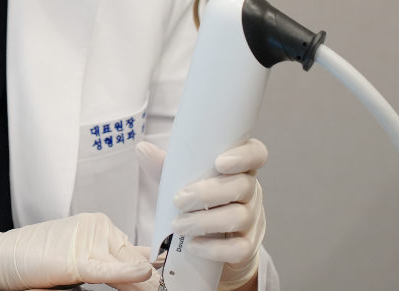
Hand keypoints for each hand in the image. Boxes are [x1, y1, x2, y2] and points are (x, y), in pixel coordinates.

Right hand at [0, 212, 158, 290]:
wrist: (1, 257)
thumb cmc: (35, 259)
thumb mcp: (79, 258)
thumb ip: (112, 262)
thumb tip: (145, 270)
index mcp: (99, 226)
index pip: (136, 252)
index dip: (155, 272)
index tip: (173, 281)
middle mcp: (98, 228)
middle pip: (135, 259)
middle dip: (154, 281)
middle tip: (173, 288)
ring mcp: (87, 240)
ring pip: (126, 265)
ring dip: (145, 284)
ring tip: (162, 289)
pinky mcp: (76, 258)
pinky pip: (108, 268)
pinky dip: (127, 273)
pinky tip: (143, 276)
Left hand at [136, 139, 266, 290]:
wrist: (212, 247)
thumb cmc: (197, 204)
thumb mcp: (182, 182)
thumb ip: (165, 167)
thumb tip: (143, 148)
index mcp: (238, 169)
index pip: (256, 153)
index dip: (244, 155)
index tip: (220, 162)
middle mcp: (250, 192)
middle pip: (242, 186)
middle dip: (208, 193)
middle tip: (179, 200)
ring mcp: (252, 220)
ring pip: (240, 216)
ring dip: (205, 221)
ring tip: (179, 225)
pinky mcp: (247, 248)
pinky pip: (239, 248)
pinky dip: (214, 248)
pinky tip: (194, 246)